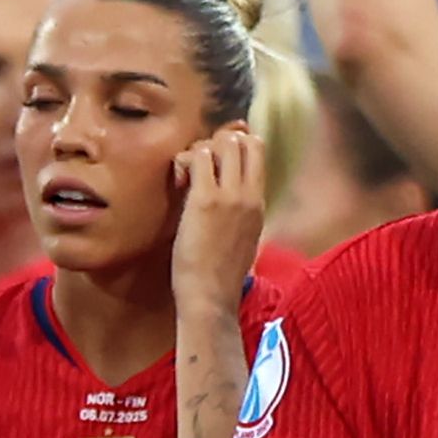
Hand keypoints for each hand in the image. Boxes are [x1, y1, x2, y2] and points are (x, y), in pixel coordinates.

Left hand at [173, 126, 268, 307]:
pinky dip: (183, 160)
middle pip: (243, 140)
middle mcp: (249, 195)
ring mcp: (229, 196)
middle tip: (199, 166)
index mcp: (259, 203)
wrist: (211, 297)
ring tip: (186, 175)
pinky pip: (197, 157)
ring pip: (222, 142)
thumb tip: (230, 200)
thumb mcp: (243, 239)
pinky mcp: (205, 201)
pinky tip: (177, 182)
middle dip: (217, 142)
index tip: (214, 165)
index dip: (235, 146)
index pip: (258, 151)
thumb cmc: (220, 276)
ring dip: (199, 149)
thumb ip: (240, 214)